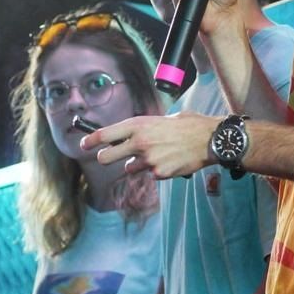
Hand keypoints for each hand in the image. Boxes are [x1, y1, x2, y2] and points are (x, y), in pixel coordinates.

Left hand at [82, 113, 219, 178]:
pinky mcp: (159, 173)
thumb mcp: (161, 119)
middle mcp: (140, 142)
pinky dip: (156, 170)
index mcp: (138, 125)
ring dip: (138, 164)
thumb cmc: (187, 125)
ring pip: (130, 168)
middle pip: (107, 158)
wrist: (210, 139)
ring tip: (157, 154)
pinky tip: (170, 160)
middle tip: (108, 158)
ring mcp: (148, 160)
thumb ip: (143, 128)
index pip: (105, 134)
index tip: (83, 145)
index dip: (91, 141)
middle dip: (106, 158)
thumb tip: (129, 136)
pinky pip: (150, 174)